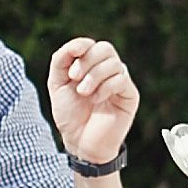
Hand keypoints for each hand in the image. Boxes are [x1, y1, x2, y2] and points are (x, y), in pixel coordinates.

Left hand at [48, 36, 138, 163]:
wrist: (79, 142)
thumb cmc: (70, 114)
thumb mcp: (57, 83)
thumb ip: (61, 60)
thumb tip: (76, 45)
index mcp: (91, 66)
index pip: (91, 45)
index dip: (81, 47)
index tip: (70, 62)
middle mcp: (108, 71)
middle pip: (105, 48)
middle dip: (87, 60)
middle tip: (74, 77)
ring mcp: (120, 82)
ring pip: (114, 63)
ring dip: (94, 76)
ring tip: (83, 93)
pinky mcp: (130, 96)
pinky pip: (122, 80)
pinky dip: (105, 87)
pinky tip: (95, 100)